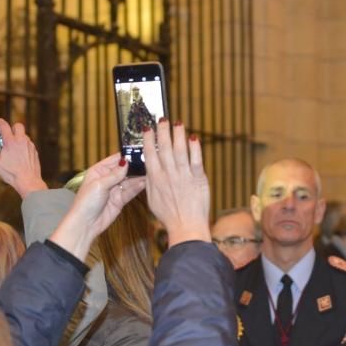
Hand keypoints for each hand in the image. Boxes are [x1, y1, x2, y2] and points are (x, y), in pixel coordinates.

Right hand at [0, 118, 47, 198]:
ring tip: (11, 147)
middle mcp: (22, 141)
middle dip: (11, 127)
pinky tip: (18, 154)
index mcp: (11, 142)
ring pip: (24, 135)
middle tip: (5, 134)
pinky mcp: (34, 151)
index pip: (4, 126)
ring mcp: (30, 146)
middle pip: (18, 125)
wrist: (28, 181)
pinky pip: (28, 144)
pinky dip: (22, 145)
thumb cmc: (11, 173)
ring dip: (17, 137)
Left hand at [50, 153, 147, 260]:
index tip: (138, 152)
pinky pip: (130, 191)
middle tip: (147, 162)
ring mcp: (114, 189)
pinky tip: (144, 182)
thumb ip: (114, 174)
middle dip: (135, 167)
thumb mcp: (99, 185)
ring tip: (149, 172)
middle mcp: (107, 179)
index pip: (115, 160)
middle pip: (124, 170)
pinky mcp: (120, 200)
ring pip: (129, 181)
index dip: (126, 156)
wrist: (85, 224)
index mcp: (99, 171)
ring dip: (138, 177)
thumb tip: (126, 162)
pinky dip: (137, 187)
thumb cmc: (86, 203)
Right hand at [143, 119, 210, 246]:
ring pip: (180, 150)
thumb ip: (150, 182)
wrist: (186, 227)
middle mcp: (168, 175)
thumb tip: (148, 169)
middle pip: (164, 148)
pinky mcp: (198, 179)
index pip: (150, 154)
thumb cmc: (169, 216)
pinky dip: (195, 148)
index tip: (147, 128)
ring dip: (178, 134)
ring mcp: (183, 176)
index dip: (148, 139)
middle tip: (162, 118)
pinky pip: (196, 160)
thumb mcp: (152, 199)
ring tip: (178, 122)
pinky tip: (194, 138)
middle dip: (163, 131)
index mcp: (155, 179)